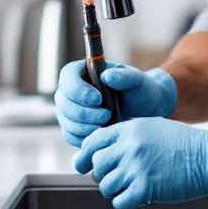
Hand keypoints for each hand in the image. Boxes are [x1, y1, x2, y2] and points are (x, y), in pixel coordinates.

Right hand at [54, 60, 177, 147]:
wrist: (144, 112)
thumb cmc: (141, 91)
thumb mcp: (139, 81)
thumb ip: (125, 76)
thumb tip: (106, 76)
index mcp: (85, 71)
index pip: (68, 76)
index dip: (77, 89)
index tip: (97, 99)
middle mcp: (73, 90)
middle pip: (63, 101)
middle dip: (83, 112)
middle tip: (106, 115)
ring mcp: (71, 109)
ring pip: (65, 120)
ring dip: (84, 126)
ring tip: (107, 125)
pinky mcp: (75, 127)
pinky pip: (70, 135)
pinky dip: (84, 137)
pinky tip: (101, 134)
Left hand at [74, 118, 207, 208]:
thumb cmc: (184, 144)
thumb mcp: (152, 127)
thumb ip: (127, 136)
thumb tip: (103, 151)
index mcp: (130, 130)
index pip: (93, 141)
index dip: (85, 155)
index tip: (82, 165)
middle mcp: (129, 147)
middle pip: (97, 166)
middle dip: (103, 174)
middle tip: (116, 178)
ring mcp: (136, 168)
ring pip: (105, 186)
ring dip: (115, 190)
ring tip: (130, 187)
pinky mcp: (144, 189)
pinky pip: (119, 202)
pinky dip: (125, 202)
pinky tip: (137, 197)